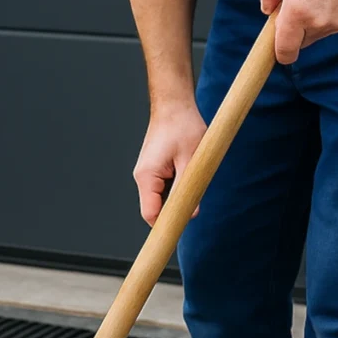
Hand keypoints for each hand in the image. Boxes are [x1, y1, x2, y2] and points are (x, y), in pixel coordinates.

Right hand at [133, 104, 207, 225]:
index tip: (177, 233)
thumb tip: (191, 213)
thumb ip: (189, 188)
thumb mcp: (191, 159)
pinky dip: (175, 188)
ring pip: (160, 199)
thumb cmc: (183, 125)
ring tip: (191, 178)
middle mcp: (142, 178)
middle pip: (154, 209)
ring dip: (176, 197)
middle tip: (194, 203)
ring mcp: (146, 174)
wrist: (173, 104)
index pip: (151, 214)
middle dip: (173, 211)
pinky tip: (186, 172)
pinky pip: (162, 188)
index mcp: (147, 177)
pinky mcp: (153, 170)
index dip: (164, 226)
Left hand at [262, 0, 337, 63]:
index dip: (280, 52)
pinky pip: (333, 23)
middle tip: (300, 5)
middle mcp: (319, 21)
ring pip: (318, 32)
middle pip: (302, 42)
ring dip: (314, 21)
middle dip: (297, 29)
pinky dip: (330, 14)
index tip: (277, 47)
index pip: (285, 52)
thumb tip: (268, 10)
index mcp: (298, 12)